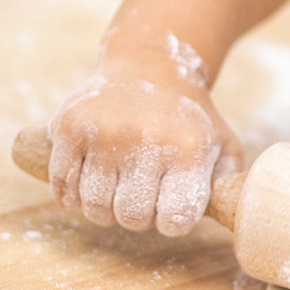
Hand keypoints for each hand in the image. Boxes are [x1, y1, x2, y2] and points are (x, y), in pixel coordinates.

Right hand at [46, 55, 242, 236]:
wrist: (149, 66)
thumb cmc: (188, 118)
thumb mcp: (222, 143)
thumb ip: (228, 181)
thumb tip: (227, 212)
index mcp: (188, 148)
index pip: (175, 218)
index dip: (171, 223)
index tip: (171, 209)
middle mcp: (146, 139)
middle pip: (131, 217)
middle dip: (137, 217)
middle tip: (142, 196)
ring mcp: (104, 132)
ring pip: (94, 206)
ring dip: (104, 207)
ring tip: (118, 186)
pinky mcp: (69, 126)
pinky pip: (62, 185)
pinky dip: (72, 194)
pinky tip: (91, 178)